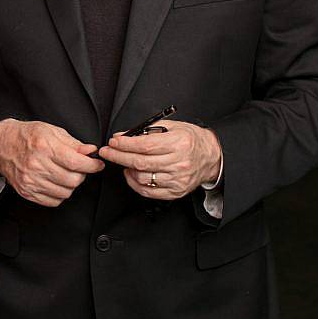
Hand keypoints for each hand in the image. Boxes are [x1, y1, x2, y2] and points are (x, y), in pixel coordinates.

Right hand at [0, 119, 104, 206]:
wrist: (2, 145)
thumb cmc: (27, 135)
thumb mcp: (52, 131)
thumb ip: (73, 143)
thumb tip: (90, 151)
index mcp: (44, 147)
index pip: (76, 163)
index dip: (92, 166)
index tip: (97, 164)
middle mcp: (37, 165)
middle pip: (72, 180)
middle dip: (81, 175)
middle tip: (79, 168)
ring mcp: (31, 181)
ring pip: (65, 193)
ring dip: (71, 185)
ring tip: (66, 174)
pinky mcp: (27, 192)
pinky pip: (53, 201)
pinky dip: (60, 194)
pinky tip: (56, 183)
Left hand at [98, 120, 221, 200]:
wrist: (211, 157)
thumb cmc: (190, 140)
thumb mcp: (173, 126)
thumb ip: (148, 130)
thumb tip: (124, 136)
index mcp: (179, 143)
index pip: (145, 146)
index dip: (125, 144)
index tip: (113, 142)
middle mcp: (179, 163)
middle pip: (140, 162)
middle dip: (118, 156)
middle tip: (107, 152)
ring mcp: (177, 180)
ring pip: (142, 178)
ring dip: (127, 169)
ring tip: (123, 162)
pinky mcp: (175, 192)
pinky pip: (148, 191)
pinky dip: (135, 183)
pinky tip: (131, 174)